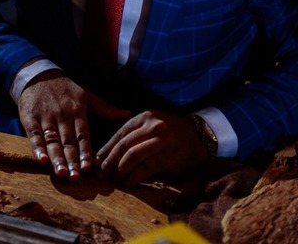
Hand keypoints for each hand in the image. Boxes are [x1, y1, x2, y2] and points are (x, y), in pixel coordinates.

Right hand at [18, 70, 129, 180]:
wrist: (39, 76)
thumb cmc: (66, 89)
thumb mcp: (86, 95)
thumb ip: (105, 108)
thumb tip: (128, 113)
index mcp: (77, 110)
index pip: (83, 135)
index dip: (86, 151)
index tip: (89, 167)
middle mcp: (62, 115)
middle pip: (68, 141)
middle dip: (72, 160)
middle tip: (76, 178)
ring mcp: (46, 117)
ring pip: (52, 140)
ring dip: (56, 157)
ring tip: (62, 173)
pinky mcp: (31, 119)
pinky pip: (34, 136)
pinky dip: (37, 148)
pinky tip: (42, 160)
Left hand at [96, 109, 210, 185]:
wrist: (200, 135)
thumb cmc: (171, 132)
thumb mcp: (152, 125)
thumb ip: (135, 136)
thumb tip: (109, 154)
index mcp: (145, 116)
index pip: (120, 133)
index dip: (107, 148)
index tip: (97, 160)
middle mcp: (153, 125)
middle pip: (124, 144)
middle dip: (110, 160)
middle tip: (102, 173)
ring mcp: (161, 139)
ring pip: (133, 155)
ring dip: (121, 169)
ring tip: (115, 178)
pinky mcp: (169, 155)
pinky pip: (146, 167)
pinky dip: (135, 176)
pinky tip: (130, 181)